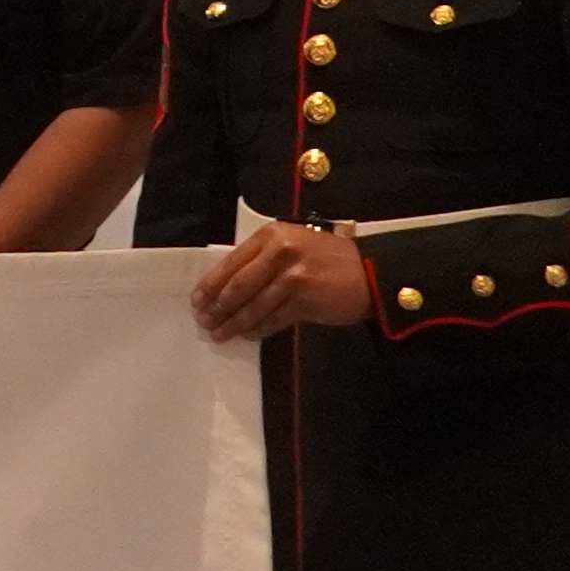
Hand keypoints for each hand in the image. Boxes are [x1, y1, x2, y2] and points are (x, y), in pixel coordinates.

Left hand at [194, 220, 374, 338]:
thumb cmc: (329, 260)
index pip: (232, 262)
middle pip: (238, 286)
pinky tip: (248, 335)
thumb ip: (264, 259)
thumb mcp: (294, 246)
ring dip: (234, 323)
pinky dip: (258, 329)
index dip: (211, 284)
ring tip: (220, 334)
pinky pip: (273, 319)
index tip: (197, 300)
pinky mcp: (306, 301)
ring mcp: (293, 277)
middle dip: (218, 307)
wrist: (372, 273)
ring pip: (253, 306)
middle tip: (204, 322)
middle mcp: (280, 252)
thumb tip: (226, 286)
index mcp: (272, 236)